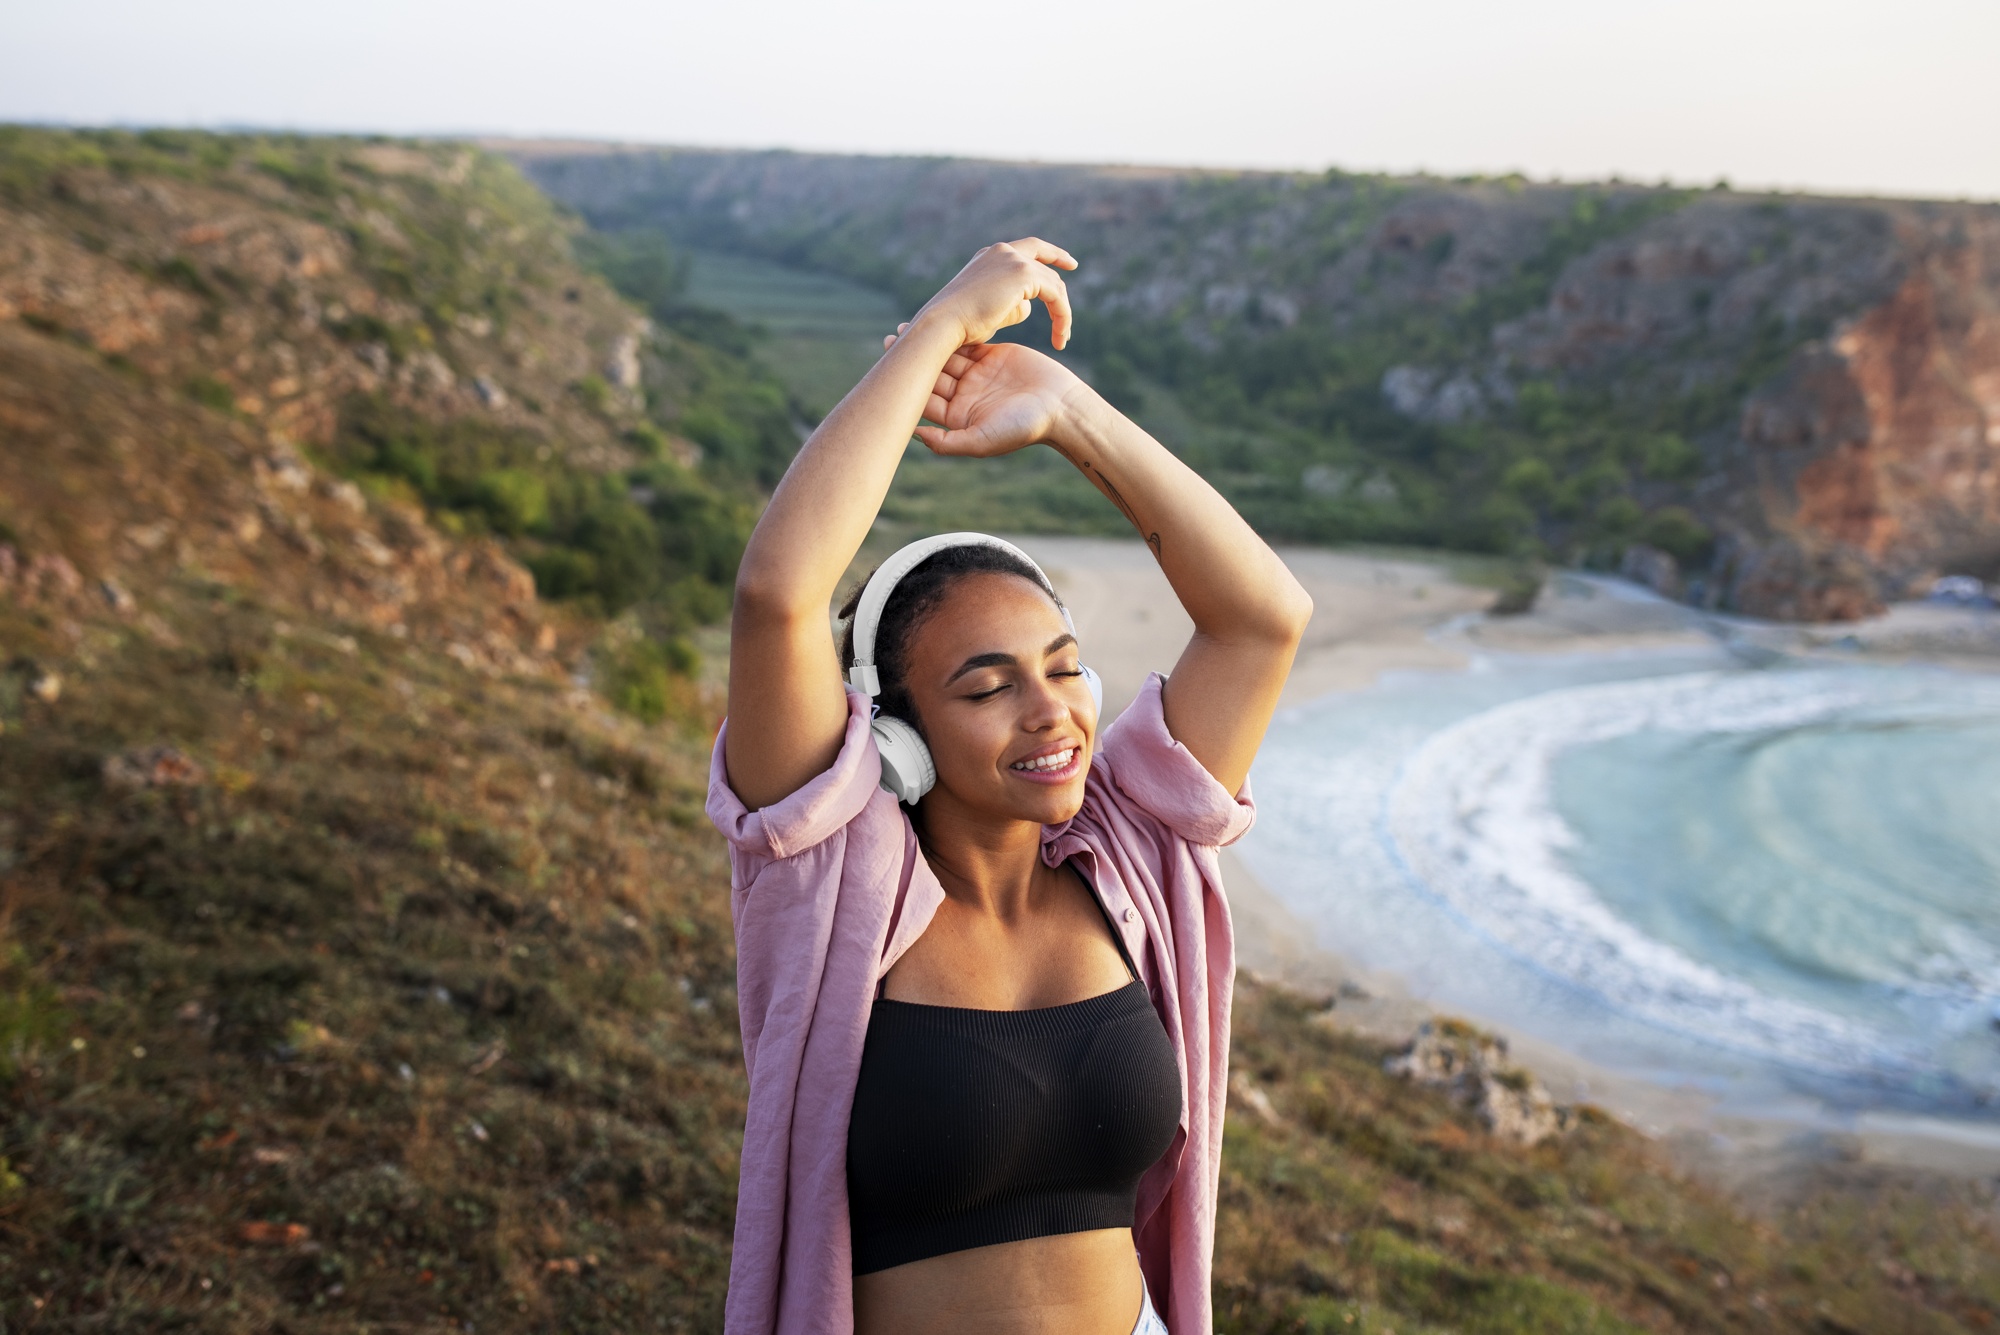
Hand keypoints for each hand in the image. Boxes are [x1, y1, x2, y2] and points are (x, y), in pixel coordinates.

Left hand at [881, 330, 1089, 457]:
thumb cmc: (1024, 428)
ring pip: (947, 355)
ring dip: (930, 342)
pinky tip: (937, 319)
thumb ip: (948, 443)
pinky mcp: (991, 356)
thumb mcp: (982, 441)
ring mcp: (977, 375)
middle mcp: (963, 396)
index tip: (888, 368)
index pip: (925, 399)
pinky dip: (954, 331)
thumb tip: (912, 434)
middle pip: (931, 375)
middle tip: (891, 341)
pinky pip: (968, 340)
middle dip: (913, 359)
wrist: (1060, 406)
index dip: (907, 384)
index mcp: (957, 417)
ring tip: (908, 326)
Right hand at [917, 238, 1077, 349]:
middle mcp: (1003, 251)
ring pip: (1053, 284)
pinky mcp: (1023, 273)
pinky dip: (1062, 315)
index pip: (1031, 249)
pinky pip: (1055, 295)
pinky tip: (1060, 336)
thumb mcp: (990, 311)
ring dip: (1061, 313)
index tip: (1071, 263)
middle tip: (1066, 324)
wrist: (944, 322)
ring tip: (1062, 339)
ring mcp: (1013, 259)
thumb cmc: (961, 325)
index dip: (1053, 255)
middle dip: (1060, 296)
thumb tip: (1029, 307)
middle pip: (1046, 269)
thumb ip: (1011, 304)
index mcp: (991, 256)